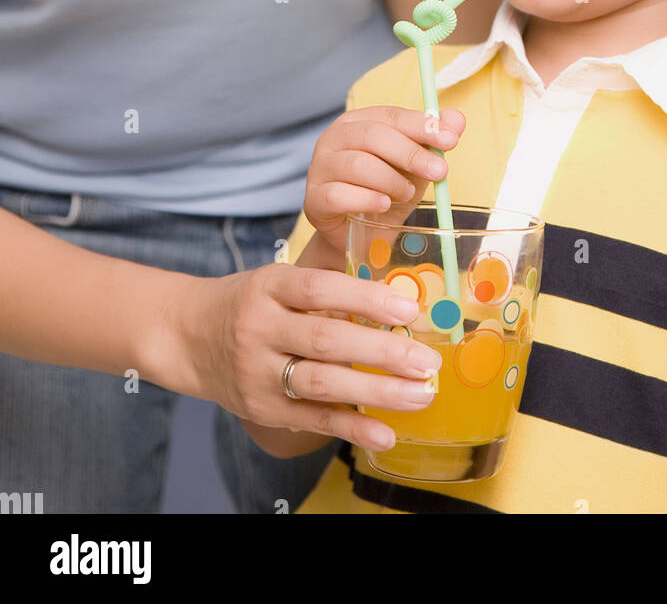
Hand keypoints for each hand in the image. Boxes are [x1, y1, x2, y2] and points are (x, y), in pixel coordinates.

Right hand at [169, 238, 444, 455]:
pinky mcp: (262, 409)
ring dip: (376, 392)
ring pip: (321, 383)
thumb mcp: (277, 282)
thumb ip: (325, 293)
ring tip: (420, 395)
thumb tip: (397, 307)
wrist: (190, 337)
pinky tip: (385, 433)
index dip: (365, 298)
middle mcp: (259, 328)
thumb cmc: (251, 303)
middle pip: (326, 340)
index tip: (409, 308)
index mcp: (268, 287)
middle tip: (428, 361)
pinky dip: (351, 427)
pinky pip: (311, 419)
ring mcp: (257, 372)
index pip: (320, 288)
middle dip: (383, 352)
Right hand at [303, 105, 465, 256]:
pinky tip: (384, 205)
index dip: (422, 125)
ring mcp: (320, 168)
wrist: (361, 234)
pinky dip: (368, 199)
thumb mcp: (415, 166)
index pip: (391, 115)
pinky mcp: (314, 199)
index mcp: (357, 122)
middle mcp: (333, 139)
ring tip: (407, 194)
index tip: (451, 140)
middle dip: (411, 154)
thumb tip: (457, 118)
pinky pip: (340, 194)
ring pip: (358, 164)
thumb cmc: (387, 191)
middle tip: (439, 172)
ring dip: (391, 181)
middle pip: (373, 136)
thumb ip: (433, 140)